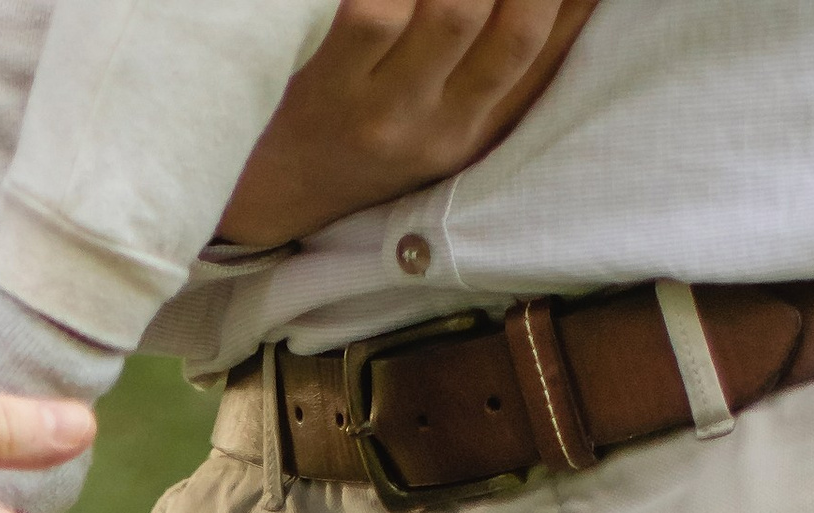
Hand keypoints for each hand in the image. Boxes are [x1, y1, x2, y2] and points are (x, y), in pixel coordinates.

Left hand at [220, 0, 602, 252]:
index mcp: (473, 131)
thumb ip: (519, 59)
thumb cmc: (369, 134)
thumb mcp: (454, 116)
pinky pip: (371, 12)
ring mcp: (380, 111)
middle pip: (508, 26)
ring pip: (450, 10)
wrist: (272, 192)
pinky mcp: (325, 89)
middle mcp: (434, 128)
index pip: (541, 42)